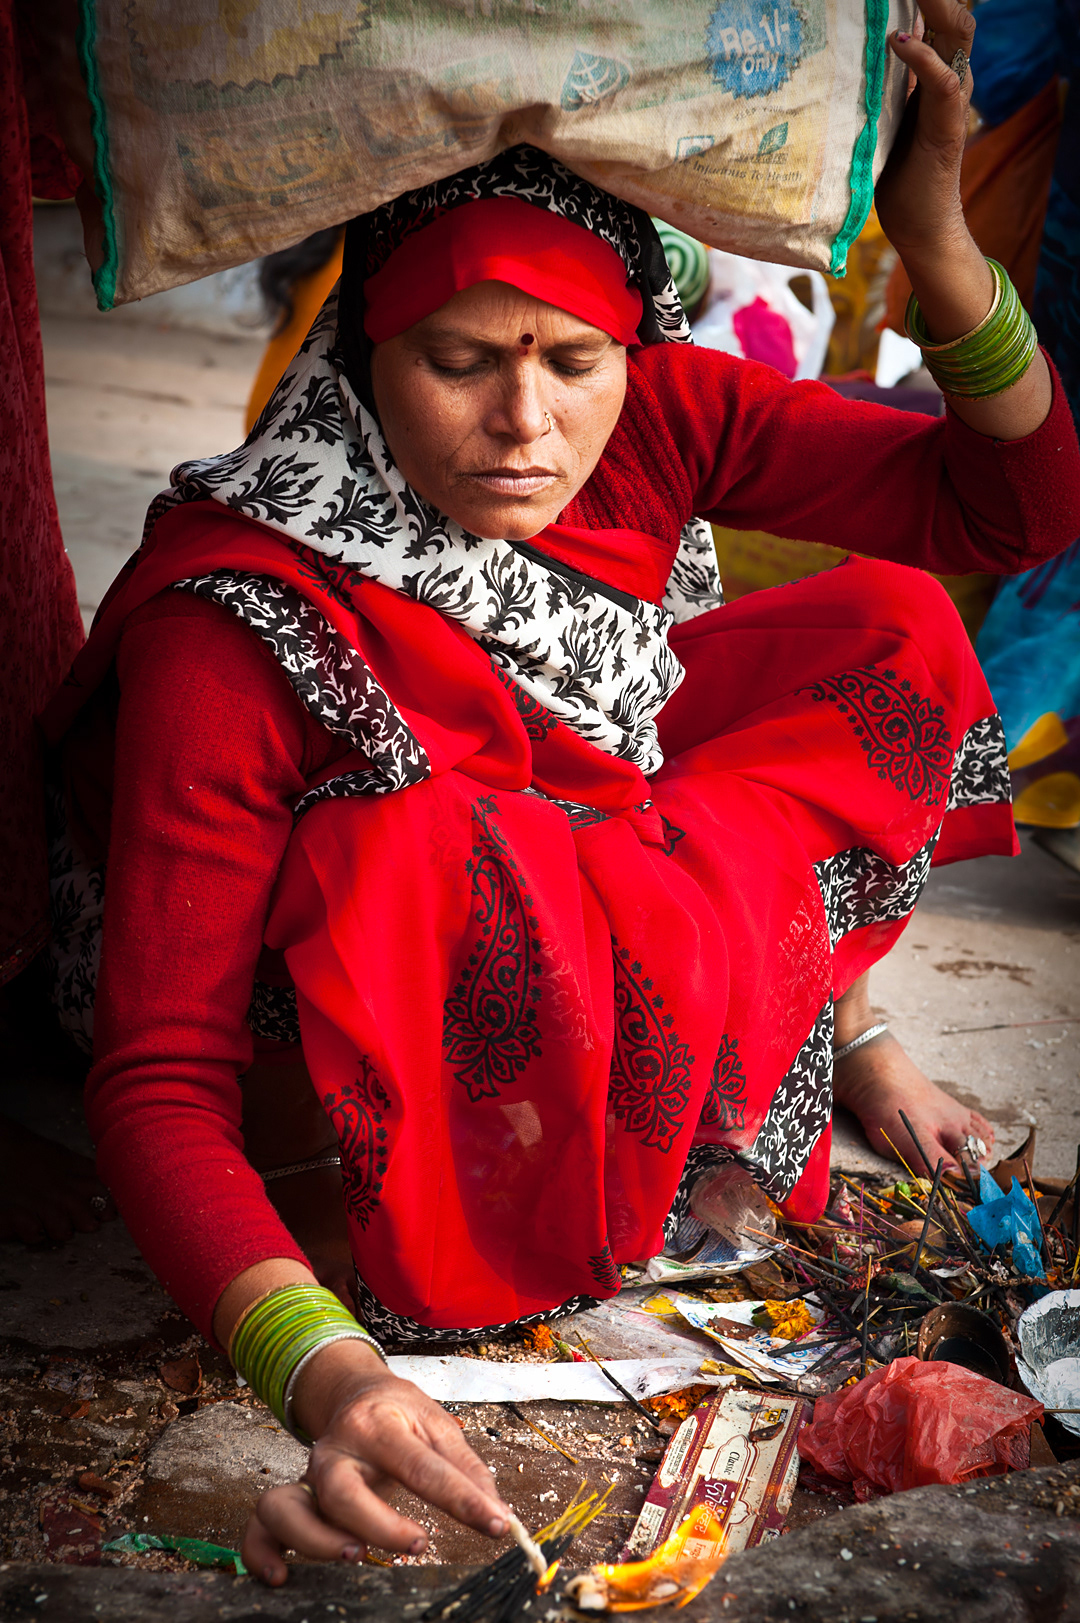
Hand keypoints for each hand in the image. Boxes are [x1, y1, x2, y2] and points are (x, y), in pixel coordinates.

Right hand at [241, 1340, 509, 1583]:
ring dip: (318, 1540)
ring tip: (357, 1556)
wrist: (355, 1391)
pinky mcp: (292, 1495)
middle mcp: (337, 1448)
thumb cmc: (400, 1412)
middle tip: (419, 1542)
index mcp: (379, 1423)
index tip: (498, 1525)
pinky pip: (258, 1527)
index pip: (422, 1465)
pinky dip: (261, 1554)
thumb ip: (468, 1469)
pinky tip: (283, 1578)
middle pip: (341, 1490)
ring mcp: (308, 1474)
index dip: (463, 1500)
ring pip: (289, 1507)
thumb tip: (500, 1515)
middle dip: (378, 1524)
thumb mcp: (438, 1425)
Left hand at [874, 0, 975, 262]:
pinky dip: (923, 58)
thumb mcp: (879, 125)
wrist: (921, 229)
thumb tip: (848, 68)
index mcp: (933, 79)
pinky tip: (900, 40)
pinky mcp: (947, 128)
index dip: (923, 1)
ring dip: (936, 9)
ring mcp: (950, 104)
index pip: (938, 23)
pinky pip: (944, 82)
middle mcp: (948, 83)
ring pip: (957, 38)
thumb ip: (875, 92)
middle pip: (954, 20)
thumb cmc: (896, 181)